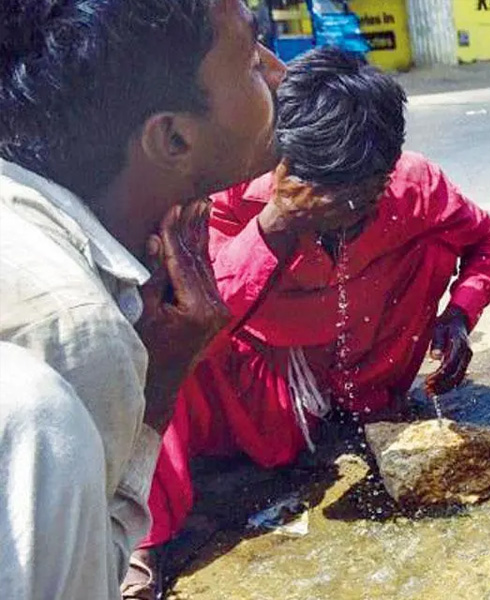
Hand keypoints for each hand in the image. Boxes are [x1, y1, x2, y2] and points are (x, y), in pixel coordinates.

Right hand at [137, 200, 231, 431]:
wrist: (160, 386)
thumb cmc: (144, 351)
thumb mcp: (142, 312)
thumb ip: (151, 277)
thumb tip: (154, 240)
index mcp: (198, 309)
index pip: (183, 263)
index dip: (175, 234)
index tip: (173, 206)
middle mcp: (215, 307)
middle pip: (199, 260)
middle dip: (193, 227)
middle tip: (197, 196)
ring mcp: (219, 309)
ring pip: (205, 265)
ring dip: (200, 235)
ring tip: (201, 206)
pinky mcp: (216, 310)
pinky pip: (206, 275)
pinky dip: (199, 254)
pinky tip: (199, 233)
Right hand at [257, 163, 384, 238]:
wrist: (284, 221)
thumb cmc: (285, 195)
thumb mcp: (283, 173)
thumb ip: (290, 158)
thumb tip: (295, 139)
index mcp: (320, 188)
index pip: (349, 180)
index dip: (364, 174)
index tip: (375, 165)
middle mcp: (331, 201)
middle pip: (360, 191)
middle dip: (374, 183)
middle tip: (386, 173)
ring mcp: (336, 213)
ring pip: (362, 203)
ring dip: (375, 193)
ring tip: (385, 183)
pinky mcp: (339, 221)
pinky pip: (359, 214)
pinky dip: (369, 206)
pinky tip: (376, 199)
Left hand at [423, 306, 471, 394]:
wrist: (459, 319)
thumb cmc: (445, 323)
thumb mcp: (438, 329)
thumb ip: (437, 342)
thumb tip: (435, 357)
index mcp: (460, 345)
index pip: (450, 366)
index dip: (439, 376)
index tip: (427, 381)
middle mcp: (466, 354)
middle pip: (456, 376)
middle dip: (442, 386)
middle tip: (428, 391)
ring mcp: (467, 359)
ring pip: (458, 379)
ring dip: (445, 388)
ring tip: (431, 393)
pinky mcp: (464, 362)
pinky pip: (458, 377)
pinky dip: (448, 384)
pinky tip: (438, 388)